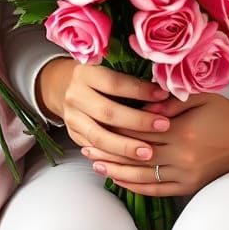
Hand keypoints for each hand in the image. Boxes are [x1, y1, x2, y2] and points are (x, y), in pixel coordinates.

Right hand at [37, 58, 170, 162]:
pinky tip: (131, 163)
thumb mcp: (108, 66)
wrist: (64, 87)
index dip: (140, 90)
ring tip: (149, 152)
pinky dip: (113, 158)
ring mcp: (72, 118)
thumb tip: (163, 86)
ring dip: (126, 147)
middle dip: (138, 122)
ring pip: (99, 137)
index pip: (115, 83)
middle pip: (108, 113)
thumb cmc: (97, 76)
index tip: (163, 95)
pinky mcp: (73, 135)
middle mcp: (75, 95)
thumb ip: (130, 75)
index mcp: (86, 73)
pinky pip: (95, 150)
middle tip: (163, 125)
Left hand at [81, 93, 228, 197]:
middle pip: (136, 154)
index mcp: (182, 129)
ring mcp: (186, 174)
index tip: (97, 123)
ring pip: (143, 176)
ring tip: (96, 164)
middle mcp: (182, 155)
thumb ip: (170, 101)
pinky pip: (158, 190)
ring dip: (117, 171)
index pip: (140, 129)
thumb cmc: (225, 111)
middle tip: (86, 145)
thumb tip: (143, 104)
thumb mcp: (199, 96)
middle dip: (109, 150)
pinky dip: (137, 186)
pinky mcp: (190, 186)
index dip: (116, 127)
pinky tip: (120, 180)